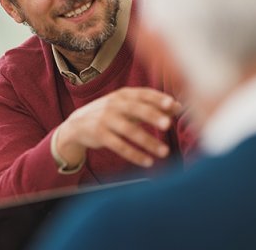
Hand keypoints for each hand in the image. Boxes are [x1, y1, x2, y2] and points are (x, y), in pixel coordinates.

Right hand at [56, 87, 181, 167]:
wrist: (77, 124)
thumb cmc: (110, 113)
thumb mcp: (127, 106)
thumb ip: (151, 106)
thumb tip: (178, 107)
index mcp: (123, 94)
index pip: (143, 94)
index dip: (158, 99)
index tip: (172, 104)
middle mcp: (114, 104)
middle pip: (135, 109)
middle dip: (152, 116)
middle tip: (168, 124)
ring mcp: (105, 119)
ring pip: (129, 130)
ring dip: (148, 142)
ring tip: (164, 152)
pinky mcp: (100, 135)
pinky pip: (119, 146)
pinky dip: (134, 155)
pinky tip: (147, 161)